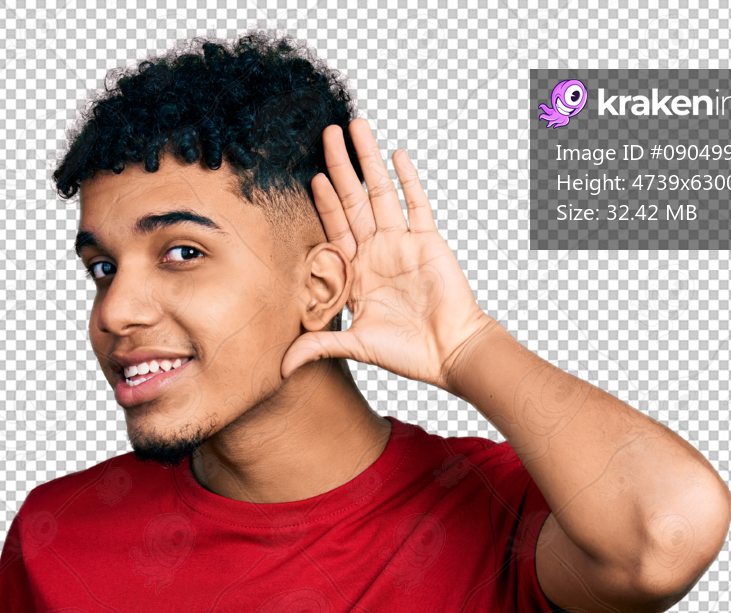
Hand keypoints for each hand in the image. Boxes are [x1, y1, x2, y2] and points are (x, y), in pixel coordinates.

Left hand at [281, 117, 496, 388]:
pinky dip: (407, 179)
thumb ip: (318, 346)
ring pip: (381, 192)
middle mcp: (377, 252)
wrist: (448, 352)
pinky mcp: (427, 241)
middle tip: (326, 132)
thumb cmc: (406, 352)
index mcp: (357, 273)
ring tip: (356, 127)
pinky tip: (396, 154)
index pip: (335, 229)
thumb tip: (282, 368)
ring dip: (368, 160)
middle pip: (353, 200)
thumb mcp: (355, 346)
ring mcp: (402, 243)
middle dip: (340, 166)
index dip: (323, 202)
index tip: (311, 177)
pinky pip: (415, 204)